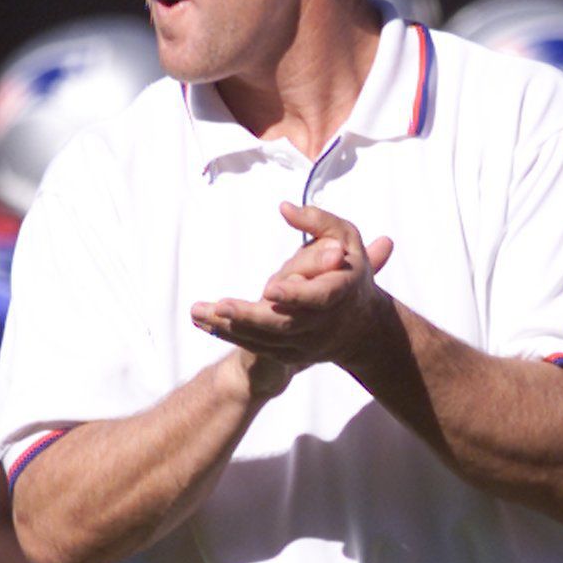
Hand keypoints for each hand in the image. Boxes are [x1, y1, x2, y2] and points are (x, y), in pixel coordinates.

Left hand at [192, 203, 394, 371]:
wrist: (364, 327)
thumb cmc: (348, 271)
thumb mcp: (346, 238)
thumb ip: (318, 221)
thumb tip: (285, 209)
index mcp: (341, 292)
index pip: (320, 296)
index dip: (296, 295)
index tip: (271, 289)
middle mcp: (325, 323)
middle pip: (285, 324)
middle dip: (251, 316)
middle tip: (220, 306)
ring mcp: (307, 343)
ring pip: (266, 338)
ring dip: (230, 327)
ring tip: (198, 312)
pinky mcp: (290, 354)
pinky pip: (257, 347)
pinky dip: (230, 335)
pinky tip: (204, 321)